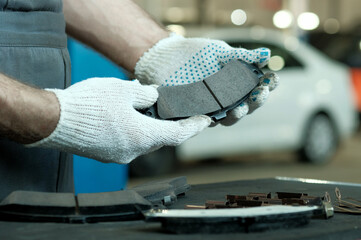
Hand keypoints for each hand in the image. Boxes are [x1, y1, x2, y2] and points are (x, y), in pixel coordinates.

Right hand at [27, 78, 210, 163]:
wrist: (54, 121)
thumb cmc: (89, 105)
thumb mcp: (123, 90)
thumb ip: (145, 94)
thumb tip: (154, 97)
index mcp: (143, 136)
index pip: (178, 134)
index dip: (194, 127)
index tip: (206, 121)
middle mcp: (133, 151)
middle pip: (160, 138)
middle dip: (168, 124)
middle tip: (173, 110)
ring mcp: (118, 155)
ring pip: (142, 141)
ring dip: (148, 127)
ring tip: (145, 110)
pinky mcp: (105, 154)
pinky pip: (126, 143)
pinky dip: (132, 131)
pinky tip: (126, 117)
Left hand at [135, 34, 278, 125]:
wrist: (168, 57)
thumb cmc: (196, 54)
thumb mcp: (220, 52)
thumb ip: (240, 56)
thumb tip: (265, 55)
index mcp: (238, 84)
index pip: (257, 88)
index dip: (267, 85)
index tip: (273, 79)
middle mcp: (228, 99)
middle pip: (247, 106)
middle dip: (256, 101)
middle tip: (260, 93)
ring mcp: (212, 108)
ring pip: (229, 116)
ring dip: (238, 113)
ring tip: (241, 107)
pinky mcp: (196, 114)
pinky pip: (206, 119)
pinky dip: (214, 117)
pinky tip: (219, 113)